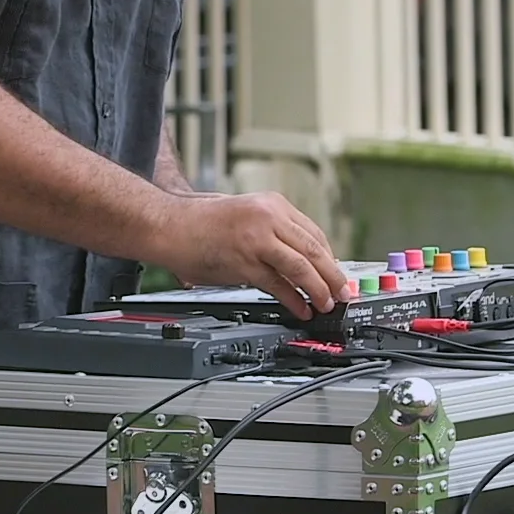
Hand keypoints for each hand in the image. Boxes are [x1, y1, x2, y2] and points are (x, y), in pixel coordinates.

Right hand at [149, 192, 347, 318]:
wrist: (169, 225)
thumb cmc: (201, 222)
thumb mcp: (246, 215)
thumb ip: (272, 232)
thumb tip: (299, 259)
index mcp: (273, 205)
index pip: (314, 233)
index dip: (329, 258)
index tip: (336, 273)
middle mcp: (269, 218)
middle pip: (314, 250)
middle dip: (334, 275)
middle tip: (344, 292)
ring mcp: (257, 240)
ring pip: (302, 267)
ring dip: (320, 289)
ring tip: (328, 303)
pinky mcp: (245, 262)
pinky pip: (278, 285)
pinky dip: (295, 299)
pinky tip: (302, 308)